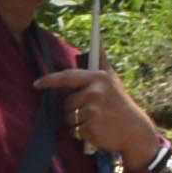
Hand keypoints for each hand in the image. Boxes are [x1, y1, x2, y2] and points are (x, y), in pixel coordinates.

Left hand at [41, 61, 168, 172]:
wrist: (134, 130)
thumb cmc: (119, 103)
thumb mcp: (112, 80)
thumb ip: (101, 61)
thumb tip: (98, 38)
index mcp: (98, 78)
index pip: (67, 77)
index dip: (50, 80)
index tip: (37, 83)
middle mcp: (95, 92)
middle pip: (66, 103)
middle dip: (72, 110)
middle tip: (91, 112)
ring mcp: (93, 110)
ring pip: (69, 119)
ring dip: (77, 123)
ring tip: (95, 121)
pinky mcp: (91, 127)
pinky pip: (75, 131)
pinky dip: (82, 134)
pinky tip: (97, 130)